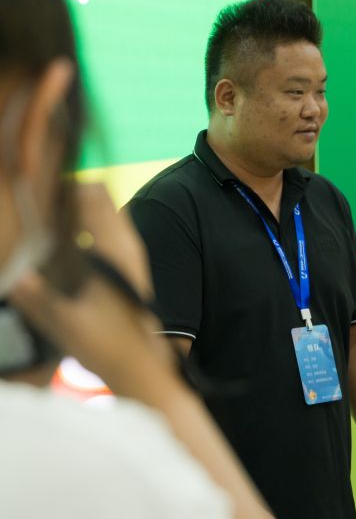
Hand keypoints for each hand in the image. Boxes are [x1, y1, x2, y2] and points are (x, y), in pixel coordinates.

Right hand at [10, 184, 171, 389]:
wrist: (142, 364)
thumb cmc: (108, 344)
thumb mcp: (66, 322)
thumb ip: (38, 297)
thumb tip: (15, 277)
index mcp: (115, 247)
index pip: (93, 194)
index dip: (63, 189)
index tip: (36, 201)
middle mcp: (127, 243)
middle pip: (97, 197)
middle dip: (66, 198)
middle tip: (37, 214)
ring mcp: (130, 253)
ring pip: (102, 213)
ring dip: (74, 213)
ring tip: (45, 229)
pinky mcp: (127, 264)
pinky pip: (105, 231)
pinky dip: (84, 228)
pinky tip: (61, 248)